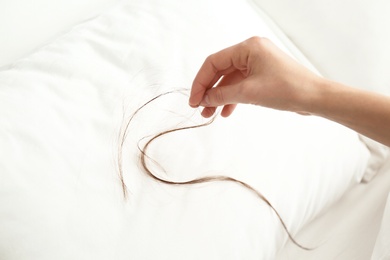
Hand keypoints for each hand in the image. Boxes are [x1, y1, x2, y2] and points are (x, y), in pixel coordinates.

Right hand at [189, 36, 321, 117]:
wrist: (315, 98)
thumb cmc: (288, 89)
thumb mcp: (249, 93)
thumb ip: (222, 95)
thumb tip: (203, 100)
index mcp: (248, 47)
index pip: (214, 62)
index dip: (200, 82)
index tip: (194, 100)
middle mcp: (251, 52)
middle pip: (220, 71)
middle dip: (209, 91)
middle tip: (199, 108)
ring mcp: (257, 64)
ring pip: (229, 80)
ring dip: (219, 97)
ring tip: (210, 114)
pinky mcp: (262, 76)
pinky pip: (240, 86)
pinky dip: (232, 98)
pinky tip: (226, 112)